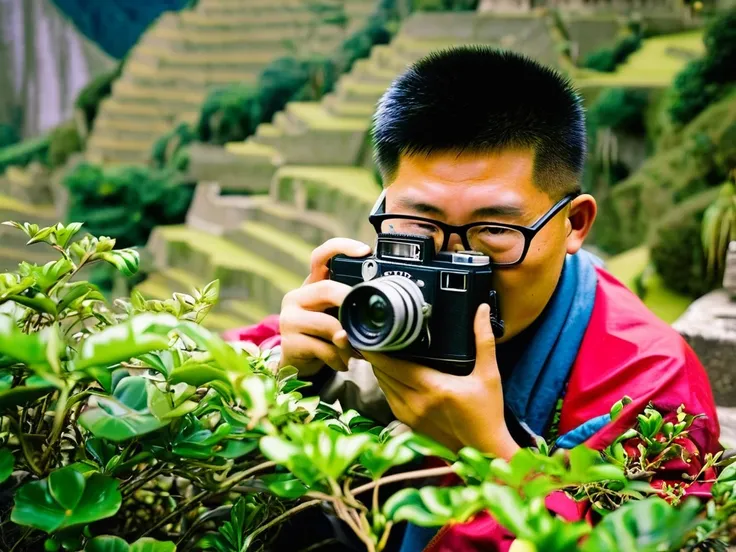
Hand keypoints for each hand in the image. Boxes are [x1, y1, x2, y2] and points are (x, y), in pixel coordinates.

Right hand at [279, 238, 371, 376]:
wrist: (298, 363)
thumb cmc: (323, 335)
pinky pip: (324, 348)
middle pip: (327, 289)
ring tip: (356, 352)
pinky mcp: (289, 341)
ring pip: (328, 324)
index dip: (342, 248)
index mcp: (311, 285)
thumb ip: (352, 306)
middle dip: (351, 303)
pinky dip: (339, 358)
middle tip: (367, 316)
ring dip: (349, 341)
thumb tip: (385, 304)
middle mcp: (296, 296)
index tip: (366, 250)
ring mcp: (289, 318)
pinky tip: (342, 363)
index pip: (321, 256)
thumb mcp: (338, 316)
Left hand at [362, 304, 519, 459]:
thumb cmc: (488, 413)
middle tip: (371, 339)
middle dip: (375, 357)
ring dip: (379, 372)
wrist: (486, 451)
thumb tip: (482, 309)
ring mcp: (411, 416)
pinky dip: (386, 386)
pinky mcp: (409, 425)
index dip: (378, 351)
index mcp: (434, 388)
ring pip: (384, 388)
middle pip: (384, 375)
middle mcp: (417, 402)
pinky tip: (389, 375)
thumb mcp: (489, 375)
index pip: (395, 365)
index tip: (368, 336)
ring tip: (377, 353)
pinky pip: (389, 400)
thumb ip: (484, 340)